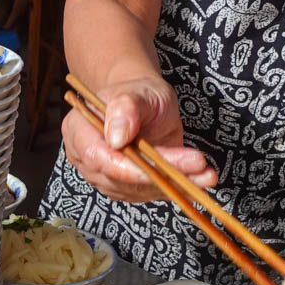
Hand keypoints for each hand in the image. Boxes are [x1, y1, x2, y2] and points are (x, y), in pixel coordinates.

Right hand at [61, 76, 216, 202]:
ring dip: (175, 184)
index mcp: (79, 130)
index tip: (161, 165)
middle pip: (120, 178)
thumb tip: (117, 136)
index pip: (98, 157)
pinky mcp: (126, 188)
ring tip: (206, 174)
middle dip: (161, 175)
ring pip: (139, 190)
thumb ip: (126, 108)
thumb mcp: (137, 91)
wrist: (146, 104)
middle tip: (197, 165)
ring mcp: (105, 176)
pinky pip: (150, 193)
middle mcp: (87, 158)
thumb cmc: (138, 94)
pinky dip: (177, 188)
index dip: (128, 167)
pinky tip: (200, 179)